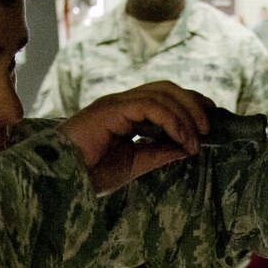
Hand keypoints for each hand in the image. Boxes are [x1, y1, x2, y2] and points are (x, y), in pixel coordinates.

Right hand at [59, 82, 210, 193]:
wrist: (59, 179)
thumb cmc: (88, 174)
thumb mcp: (133, 164)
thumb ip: (158, 153)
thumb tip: (187, 147)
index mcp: (124, 113)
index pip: (163, 96)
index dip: (188, 104)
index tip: (208, 122)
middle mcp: (121, 102)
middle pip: (166, 88)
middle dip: (192, 104)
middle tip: (208, 129)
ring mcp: (115, 103)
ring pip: (161, 93)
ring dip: (186, 115)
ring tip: (196, 141)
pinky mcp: (112, 109)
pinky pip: (150, 106)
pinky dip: (172, 121)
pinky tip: (182, 139)